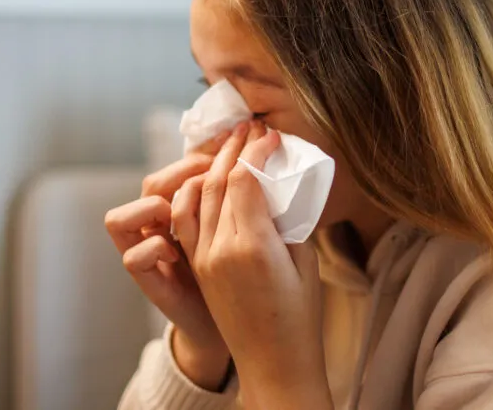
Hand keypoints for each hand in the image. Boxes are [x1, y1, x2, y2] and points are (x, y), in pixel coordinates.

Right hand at [104, 133, 231, 389]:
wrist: (237, 328)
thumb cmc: (248, 277)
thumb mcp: (251, 234)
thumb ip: (247, 204)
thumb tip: (267, 167)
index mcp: (189, 213)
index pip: (180, 170)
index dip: (201, 156)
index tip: (233, 153)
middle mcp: (162, 231)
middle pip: (152, 184)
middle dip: (182, 170)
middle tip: (215, 173)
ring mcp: (151, 257)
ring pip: (120, 217)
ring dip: (153, 207)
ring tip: (186, 212)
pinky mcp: (150, 283)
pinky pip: (133, 257)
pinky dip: (154, 248)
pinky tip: (178, 253)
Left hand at [173, 121, 331, 408]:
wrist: (273, 365)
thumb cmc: (300, 318)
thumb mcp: (305, 262)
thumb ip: (288, 221)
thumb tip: (278, 187)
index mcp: (252, 246)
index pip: (245, 179)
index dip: (256, 150)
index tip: (271, 134)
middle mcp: (220, 248)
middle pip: (217, 181)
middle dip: (233, 148)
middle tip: (250, 126)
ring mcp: (204, 258)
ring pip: (197, 196)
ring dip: (210, 165)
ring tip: (229, 144)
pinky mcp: (198, 267)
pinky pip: (187, 219)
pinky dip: (195, 191)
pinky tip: (207, 178)